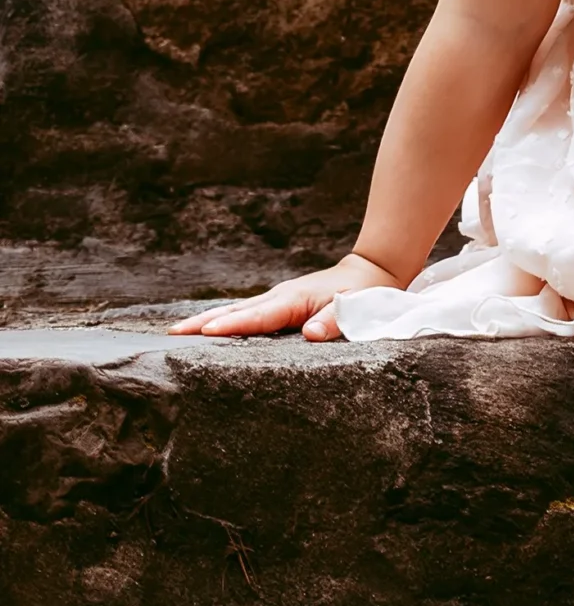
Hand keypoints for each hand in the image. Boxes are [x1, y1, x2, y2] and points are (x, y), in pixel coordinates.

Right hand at [168, 253, 400, 340]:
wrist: (370, 271)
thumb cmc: (364, 294)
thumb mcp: (357, 308)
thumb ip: (334, 321)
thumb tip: (310, 334)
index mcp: (295, 300)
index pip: (259, 317)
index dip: (232, 325)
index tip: (204, 331)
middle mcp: (280, 297)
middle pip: (236, 310)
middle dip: (203, 321)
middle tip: (172, 334)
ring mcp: (277, 298)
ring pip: (236, 309)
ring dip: (207, 319)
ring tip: (177, 332)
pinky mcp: (278, 304)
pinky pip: (245, 312)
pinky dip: (223, 319)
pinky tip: (206, 329)